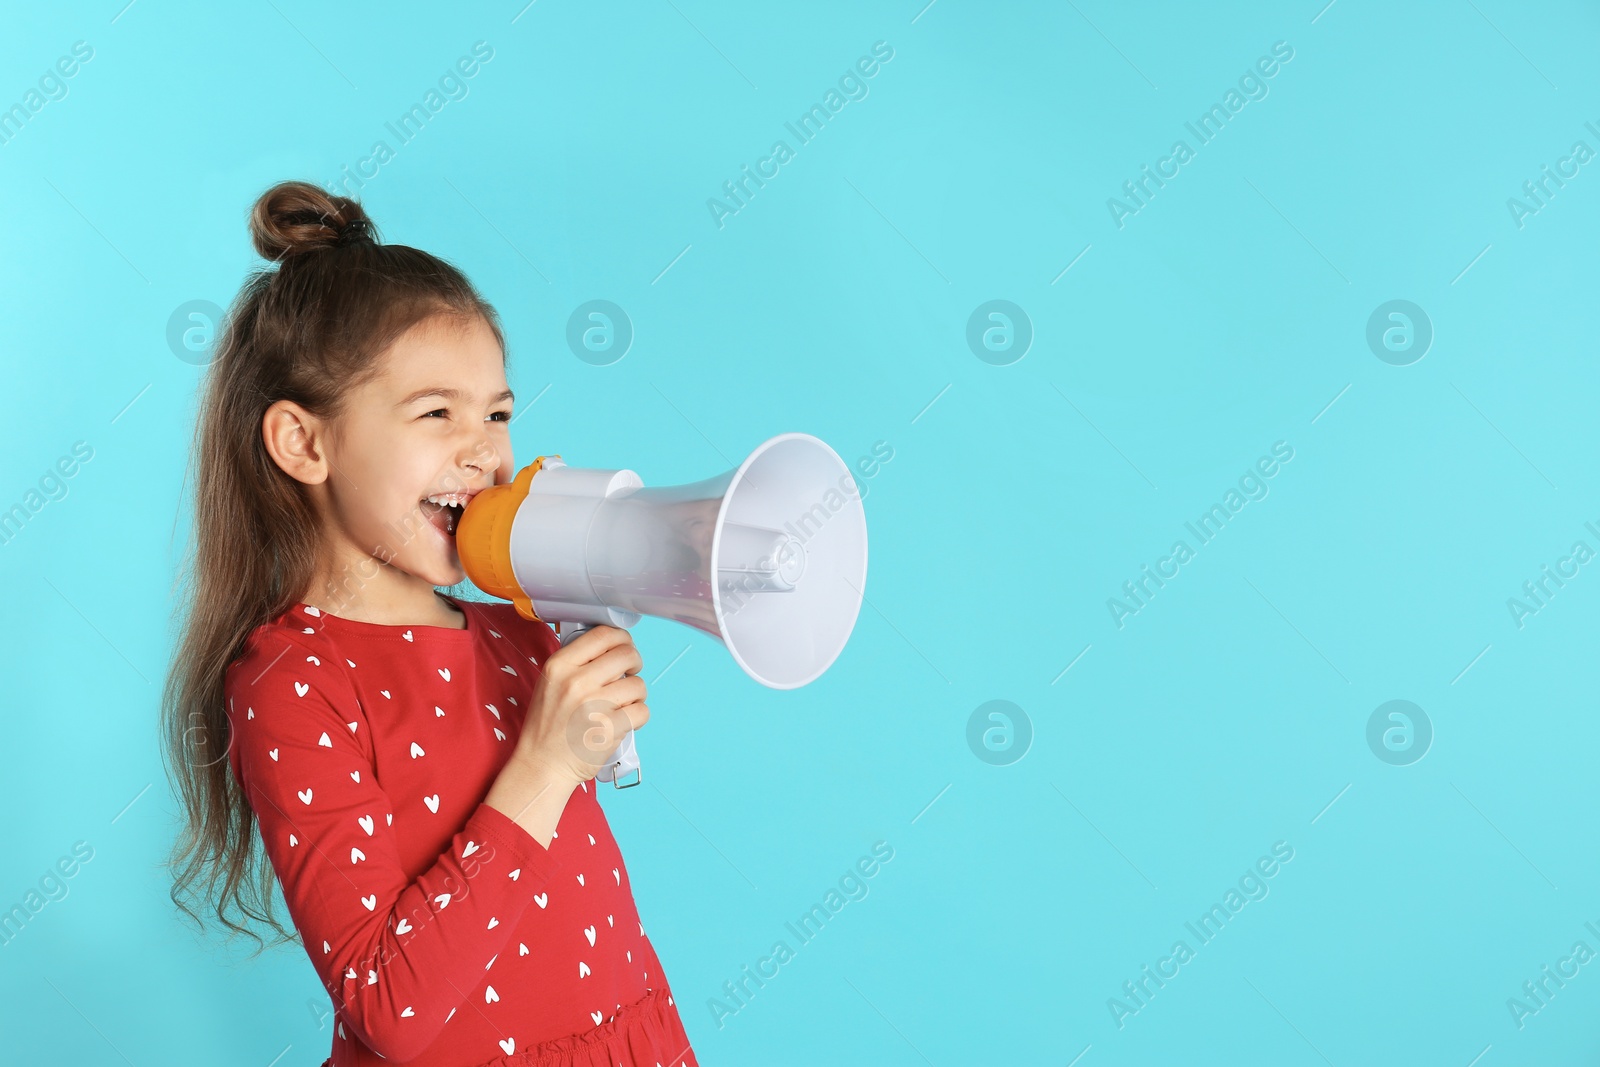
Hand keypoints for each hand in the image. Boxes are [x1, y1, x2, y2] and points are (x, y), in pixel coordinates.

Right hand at [515, 625, 648, 785]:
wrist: (542, 764)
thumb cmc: (548, 725)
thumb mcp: (550, 683)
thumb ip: (577, 662)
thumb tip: (613, 646)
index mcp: (560, 666)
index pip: (603, 634)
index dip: (622, 638)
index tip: (625, 646)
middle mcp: (576, 681)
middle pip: (626, 655)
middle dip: (635, 663)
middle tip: (630, 674)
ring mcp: (593, 706)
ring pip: (638, 685)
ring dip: (636, 694)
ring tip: (623, 704)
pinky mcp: (608, 729)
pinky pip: (641, 711)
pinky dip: (638, 716)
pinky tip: (625, 721)